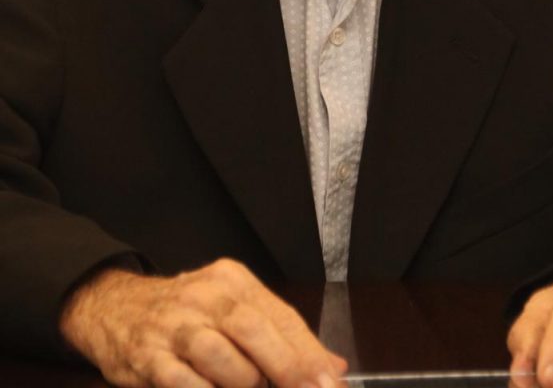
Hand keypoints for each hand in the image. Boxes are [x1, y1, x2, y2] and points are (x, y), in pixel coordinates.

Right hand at [59, 259, 346, 387]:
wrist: (114, 305)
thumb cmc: (185, 313)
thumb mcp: (232, 307)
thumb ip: (280, 336)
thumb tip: (331, 367)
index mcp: (232, 280)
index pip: (280, 316)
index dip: (308, 354)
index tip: (329, 383)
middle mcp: (204, 295)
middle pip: (251, 328)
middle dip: (285, 368)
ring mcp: (173, 324)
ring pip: (218, 354)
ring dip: (242, 383)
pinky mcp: (146, 354)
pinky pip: (181, 380)